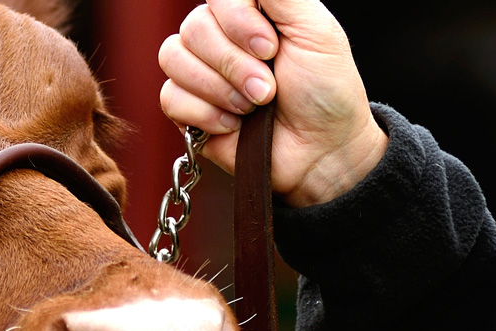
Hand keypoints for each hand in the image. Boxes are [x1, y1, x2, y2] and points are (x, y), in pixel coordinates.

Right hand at [158, 0, 386, 207]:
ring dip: (220, 89)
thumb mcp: (316, 29)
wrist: (321, 151)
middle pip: (193, 29)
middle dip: (234, 65)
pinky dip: (206, 114)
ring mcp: (199, 73)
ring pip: (173, 59)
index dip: (238, 22)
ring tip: (254, 107)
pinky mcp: (186, 110)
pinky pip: (170, 97)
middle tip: (269, 89)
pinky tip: (234, 125)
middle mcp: (219, 37)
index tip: (272, 48)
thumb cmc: (326, 90)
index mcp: (249, 13)